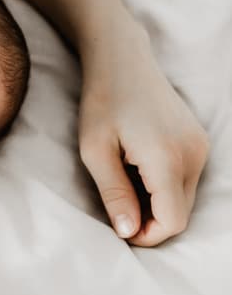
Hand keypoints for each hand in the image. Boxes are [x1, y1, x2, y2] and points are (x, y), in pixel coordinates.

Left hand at [78, 19, 208, 246]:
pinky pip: (187, 178)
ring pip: (185, 198)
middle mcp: (193, 154)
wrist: (121, 59)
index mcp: (168, 159)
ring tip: (124, 179)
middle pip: (181, 213)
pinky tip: (137, 166)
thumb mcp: (95, 150)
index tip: (120, 228)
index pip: (172, 221)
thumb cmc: (102, 101)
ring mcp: (200, 146)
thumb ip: (114, 193)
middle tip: (117, 204)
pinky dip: (165, 185)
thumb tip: (129, 232)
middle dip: (150, 220)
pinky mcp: (198, 140)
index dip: (147, 235)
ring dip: (157, 203)